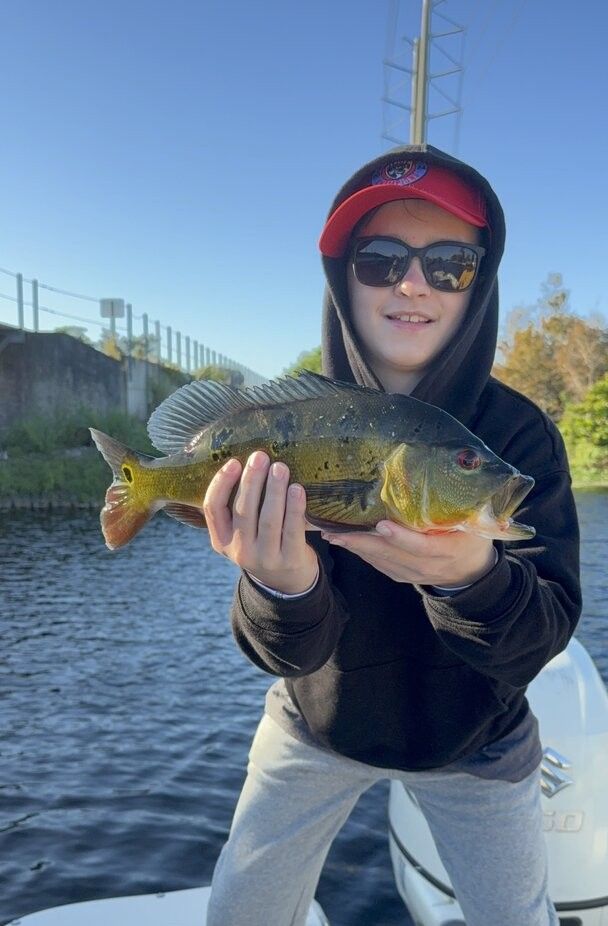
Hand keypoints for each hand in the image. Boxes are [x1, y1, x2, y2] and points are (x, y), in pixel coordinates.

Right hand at [203, 451, 318, 594]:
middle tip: (260, 456)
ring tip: (280, 468)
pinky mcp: (290, 560)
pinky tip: (297, 489)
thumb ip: (238, 508)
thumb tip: (246, 462)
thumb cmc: (262, 544)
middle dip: (251, 481)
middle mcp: (239, 551)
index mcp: (222, 541)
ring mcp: (265, 558)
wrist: (286, 582)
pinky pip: (292, 530)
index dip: (221, 484)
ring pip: (268, 519)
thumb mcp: (241, 534)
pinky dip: (295, 508)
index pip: (213, 509)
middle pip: (243, 511)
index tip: (233, 462)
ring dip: (274, 490)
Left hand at [321, 520, 495, 587]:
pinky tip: (345, 542)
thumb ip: (478, 511)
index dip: (402, 538)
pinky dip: (361, 554)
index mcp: (447, 552)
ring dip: (355, 548)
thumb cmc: (474, 542)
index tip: (382, 525)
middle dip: (362, 543)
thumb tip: (481, 481)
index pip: (422, 548)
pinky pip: (379, 565)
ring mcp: (412, 574)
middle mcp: (427, 567)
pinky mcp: (402, 576)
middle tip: (337, 531)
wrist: (472, 575)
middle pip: (392, 555)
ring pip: (381, 561)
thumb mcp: (481, 528)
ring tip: (332, 534)